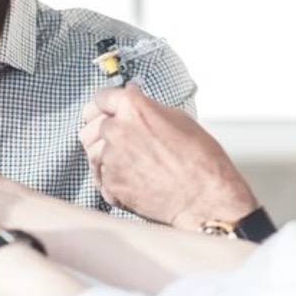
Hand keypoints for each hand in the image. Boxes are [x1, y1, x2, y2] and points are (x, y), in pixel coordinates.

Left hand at [80, 83, 259, 229]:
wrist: (205, 198)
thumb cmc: (200, 161)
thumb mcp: (178, 118)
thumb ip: (147, 107)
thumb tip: (135, 99)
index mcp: (132, 108)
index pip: (100, 98)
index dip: (106, 104)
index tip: (106, 109)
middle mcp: (116, 130)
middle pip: (91, 126)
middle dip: (103, 130)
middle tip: (119, 137)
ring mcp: (110, 159)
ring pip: (93, 152)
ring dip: (106, 155)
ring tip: (130, 161)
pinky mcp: (110, 184)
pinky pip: (100, 177)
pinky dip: (112, 178)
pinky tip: (133, 178)